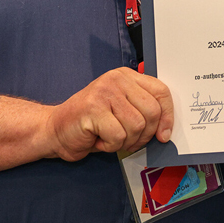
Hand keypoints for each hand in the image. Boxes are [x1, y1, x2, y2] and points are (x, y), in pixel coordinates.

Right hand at [47, 67, 173, 160]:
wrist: (55, 130)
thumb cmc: (90, 124)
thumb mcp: (122, 111)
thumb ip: (142, 111)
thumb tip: (166, 129)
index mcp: (127, 76)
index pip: (161, 92)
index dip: (168, 116)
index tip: (164, 135)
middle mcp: (116, 79)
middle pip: (152, 112)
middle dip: (144, 135)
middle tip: (127, 140)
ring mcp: (104, 92)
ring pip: (136, 126)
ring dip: (125, 141)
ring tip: (109, 137)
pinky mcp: (93, 108)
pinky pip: (118, 136)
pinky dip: (110, 146)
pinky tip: (98, 139)